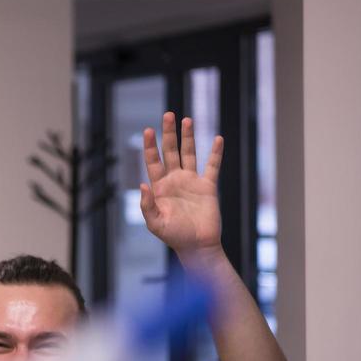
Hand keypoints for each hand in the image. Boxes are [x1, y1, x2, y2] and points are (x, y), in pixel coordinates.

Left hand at [140, 112, 222, 258]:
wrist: (198, 246)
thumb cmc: (174, 237)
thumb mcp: (155, 223)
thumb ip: (147, 205)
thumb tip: (143, 184)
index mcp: (160, 187)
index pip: (153, 161)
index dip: (150, 146)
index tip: (148, 130)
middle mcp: (175, 180)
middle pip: (171, 151)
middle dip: (169, 133)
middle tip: (168, 114)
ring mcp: (192, 182)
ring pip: (189, 154)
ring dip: (188, 137)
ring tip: (187, 119)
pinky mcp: (208, 187)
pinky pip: (213, 166)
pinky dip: (215, 153)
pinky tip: (218, 139)